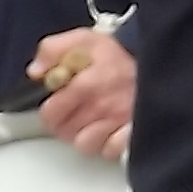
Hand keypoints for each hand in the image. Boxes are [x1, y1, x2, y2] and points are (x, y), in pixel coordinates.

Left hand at [29, 29, 135, 154]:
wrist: (157, 62)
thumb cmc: (119, 55)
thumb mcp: (84, 40)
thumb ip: (53, 50)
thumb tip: (36, 71)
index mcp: (87, 84)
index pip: (51, 113)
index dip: (51, 109)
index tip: (58, 101)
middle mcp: (103, 107)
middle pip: (65, 132)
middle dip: (66, 122)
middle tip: (75, 111)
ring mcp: (118, 124)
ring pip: (85, 144)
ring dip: (86, 135)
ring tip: (93, 120)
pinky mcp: (133, 137)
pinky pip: (109, 151)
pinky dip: (108, 144)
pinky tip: (110, 131)